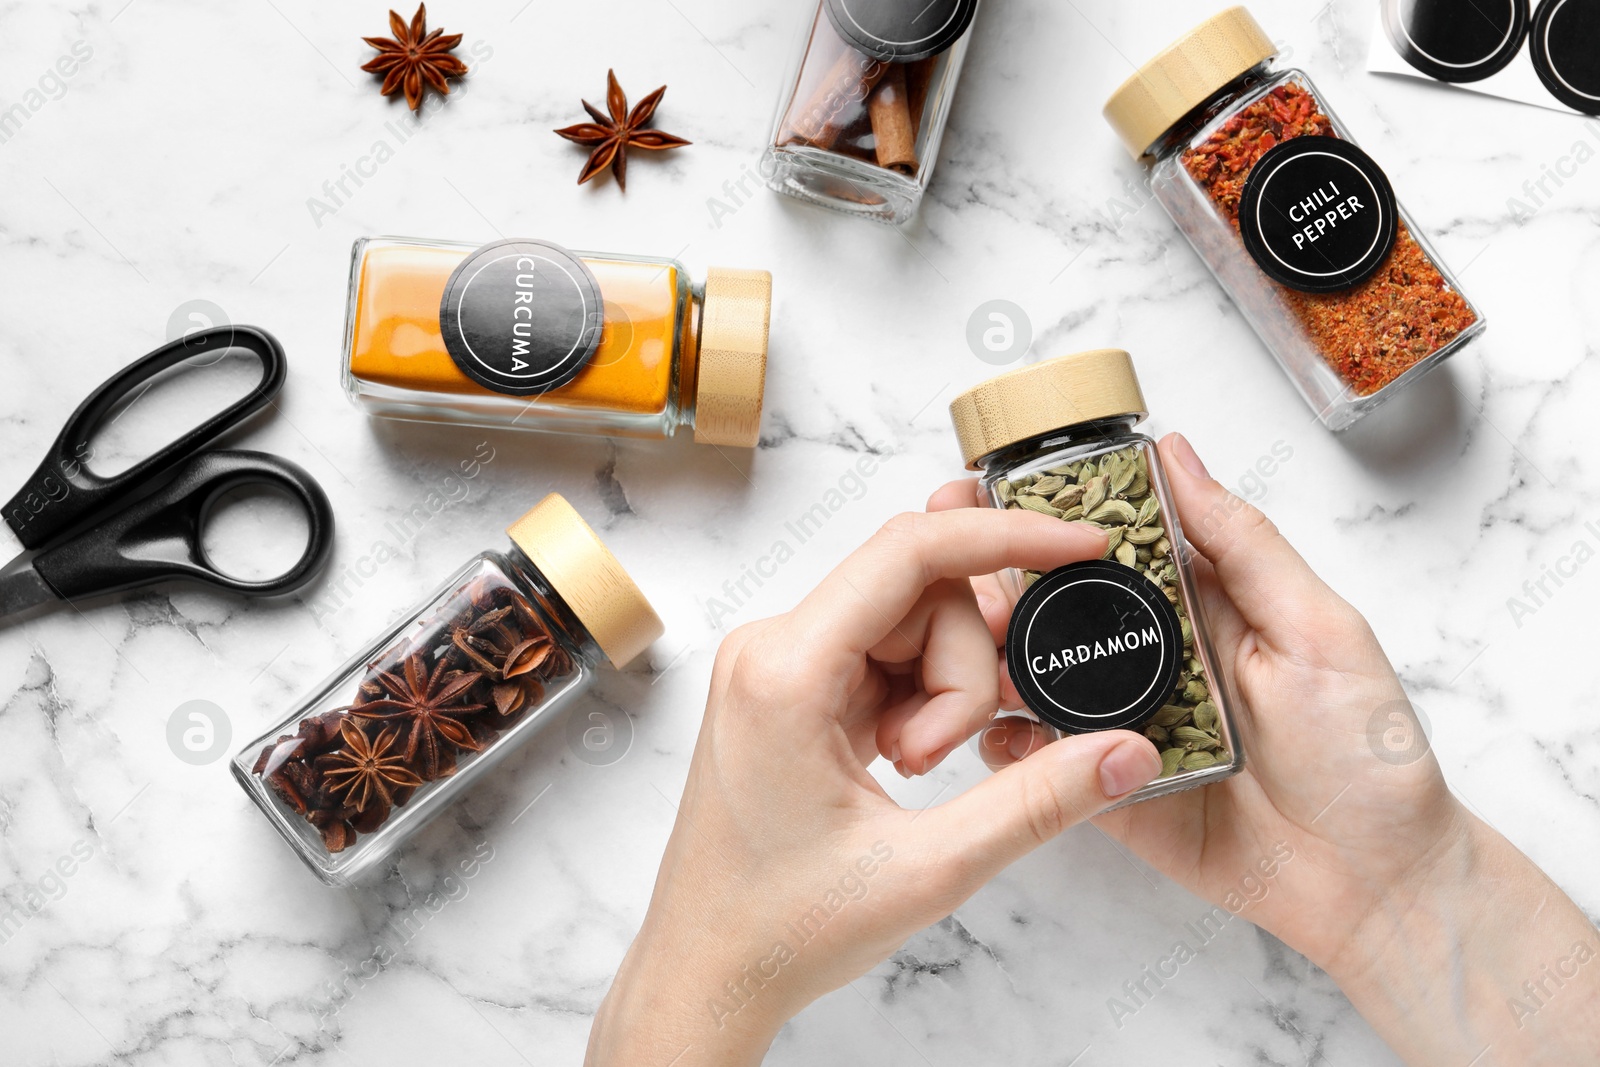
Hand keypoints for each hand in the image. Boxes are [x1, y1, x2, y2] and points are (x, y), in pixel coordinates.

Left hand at [584, 509, 1163, 1065]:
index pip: (910, 552)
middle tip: (944, 760)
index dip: (1005, 538)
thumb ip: (1037, 802)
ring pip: (910, 625)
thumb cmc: (780, 928)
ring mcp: (778, 664)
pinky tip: (908, 760)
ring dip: (943, 693)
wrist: (707, 971)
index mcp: (785, 669)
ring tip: (912, 774)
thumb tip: (1125, 753)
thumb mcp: (929, 869)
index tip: (1081, 545)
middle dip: (964, 670)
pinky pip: (885, 655)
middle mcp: (771, 647)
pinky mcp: (792, 687)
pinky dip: (920, 700)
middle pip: (920, 593)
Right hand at [930, 433, 1599, 1065]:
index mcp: (1198, 604)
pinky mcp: (1105, 788)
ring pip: (1034, 680)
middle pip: (1056, 608)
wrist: (1372, 884)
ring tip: (961, 651)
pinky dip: (1007, 745)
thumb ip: (1243, 545)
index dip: (1047, 514)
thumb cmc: (1367, 753)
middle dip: (997, 587)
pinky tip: (987, 729)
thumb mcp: (1317, 629)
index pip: (1107, 542)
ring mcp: (1123, 723)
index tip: (990, 487)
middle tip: (953, 577)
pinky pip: (1040, 761)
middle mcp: (1151, 656)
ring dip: (992, 661)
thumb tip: (1178, 454)